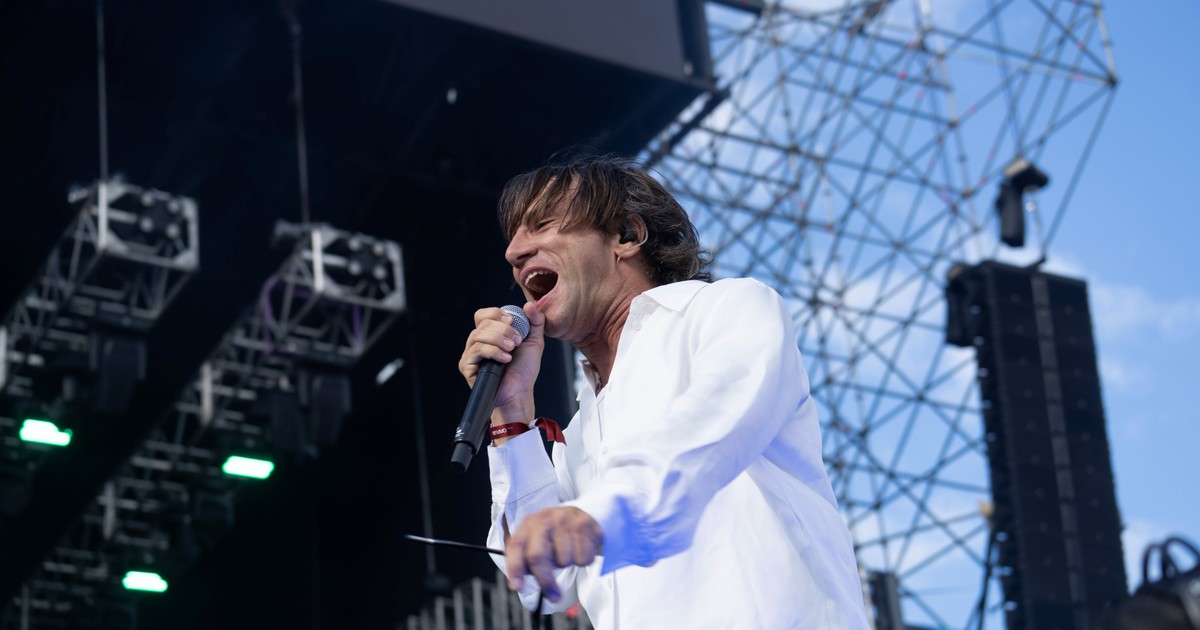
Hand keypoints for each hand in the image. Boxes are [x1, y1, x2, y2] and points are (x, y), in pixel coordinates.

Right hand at [458, 302, 545, 422]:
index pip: (483, 315)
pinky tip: (505, 359)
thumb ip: (535, 322)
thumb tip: (529, 305)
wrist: (519, 393)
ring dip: (499, 339)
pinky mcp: (467, 366)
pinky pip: (476, 350)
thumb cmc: (524, 371)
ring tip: (512, 349)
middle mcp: (477, 342)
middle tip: (517, 341)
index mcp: (490, 334)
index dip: (496, 314)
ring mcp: (471, 354)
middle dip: (503, 329)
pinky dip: (493, 351)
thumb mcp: (534, 342)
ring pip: (478, 335)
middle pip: (482, 323)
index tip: (512, 321)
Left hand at [505, 507, 602, 601]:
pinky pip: (583, 558)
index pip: (515, 547)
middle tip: (554, 596)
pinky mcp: (583, 524)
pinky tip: (580, 549)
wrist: (578, 514)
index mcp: (527, 525)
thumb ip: (524, 562)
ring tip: (568, 555)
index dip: (515, 569)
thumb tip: (516, 585)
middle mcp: (543, 520)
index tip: (518, 587)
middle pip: (538, 556)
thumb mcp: (535, 542)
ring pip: (564, 560)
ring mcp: (563, 519)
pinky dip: (583, 561)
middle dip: (545, 581)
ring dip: (567, 565)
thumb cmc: (553, 534)